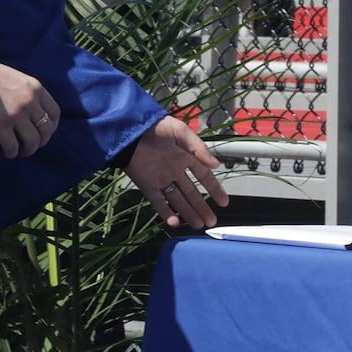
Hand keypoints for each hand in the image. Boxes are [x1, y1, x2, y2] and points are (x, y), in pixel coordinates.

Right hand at [0, 61, 59, 157]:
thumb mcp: (17, 79)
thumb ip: (28, 93)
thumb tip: (32, 111)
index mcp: (36, 88)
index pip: (55, 112)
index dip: (52, 126)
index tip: (45, 132)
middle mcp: (31, 102)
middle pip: (46, 130)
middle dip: (41, 141)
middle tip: (32, 145)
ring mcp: (17, 114)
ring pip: (33, 141)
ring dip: (28, 150)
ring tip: (20, 151)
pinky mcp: (0, 125)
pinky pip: (12, 146)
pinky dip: (11, 153)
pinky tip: (7, 152)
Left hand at [124, 115, 228, 229]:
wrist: (128, 129)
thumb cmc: (155, 126)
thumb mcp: (181, 132)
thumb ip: (198, 149)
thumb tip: (216, 164)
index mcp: (185, 156)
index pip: (203, 176)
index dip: (214, 189)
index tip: (223, 202)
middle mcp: (174, 169)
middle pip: (191, 192)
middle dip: (202, 207)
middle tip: (211, 221)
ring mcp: (160, 178)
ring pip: (177, 200)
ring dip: (188, 212)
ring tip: (199, 225)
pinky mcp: (146, 184)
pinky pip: (157, 202)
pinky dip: (165, 213)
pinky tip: (175, 222)